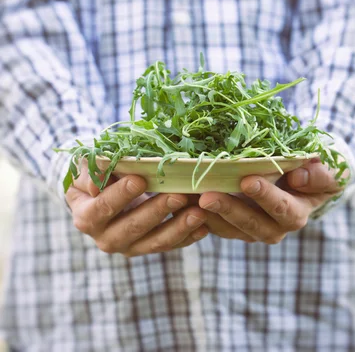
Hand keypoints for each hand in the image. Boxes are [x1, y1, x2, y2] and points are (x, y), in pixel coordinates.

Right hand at [66, 161, 208, 255]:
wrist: (99, 195)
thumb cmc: (94, 175)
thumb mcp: (87, 170)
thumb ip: (92, 174)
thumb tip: (96, 183)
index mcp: (87, 217)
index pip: (103, 207)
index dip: (120, 195)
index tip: (140, 179)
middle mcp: (106, 239)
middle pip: (133, 227)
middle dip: (158, 211)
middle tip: (179, 194)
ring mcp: (129, 247)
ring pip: (155, 242)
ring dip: (179, 227)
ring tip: (199, 213)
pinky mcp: (147, 248)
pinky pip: (170, 245)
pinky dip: (188, 237)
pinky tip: (204, 226)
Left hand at [198, 159, 343, 243]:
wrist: (301, 176)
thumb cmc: (315, 170)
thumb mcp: (328, 171)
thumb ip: (321, 175)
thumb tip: (299, 177)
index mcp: (296, 214)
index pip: (282, 210)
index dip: (266, 196)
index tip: (248, 180)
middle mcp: (273, 227)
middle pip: (250, 225)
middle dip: (229, 210)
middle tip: (207, 196)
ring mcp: (249, 227)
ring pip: (227, 228)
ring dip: (208, 215)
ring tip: (189, 198)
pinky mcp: (230, 224)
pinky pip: (213, 224)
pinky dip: (197, 214)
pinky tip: (182, 198)